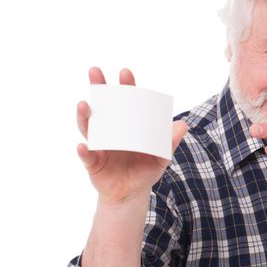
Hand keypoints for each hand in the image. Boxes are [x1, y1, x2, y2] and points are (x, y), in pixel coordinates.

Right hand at [76, 67, 187, 203]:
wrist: (132, 194)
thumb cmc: (145, 170)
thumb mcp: (161, 156)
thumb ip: (170, 142)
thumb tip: (183, 124)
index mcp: (127, 125)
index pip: (126, 101)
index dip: (125, 87)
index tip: (125, 72)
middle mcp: (110, 130)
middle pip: (102, 105)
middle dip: (98, 88)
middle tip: (95, 72)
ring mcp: (99, 145)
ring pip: (88, 126)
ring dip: (84, 115)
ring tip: (84, 105)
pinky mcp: (92, 162)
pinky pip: (86, 155)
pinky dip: (84, 151)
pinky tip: (83, 146)